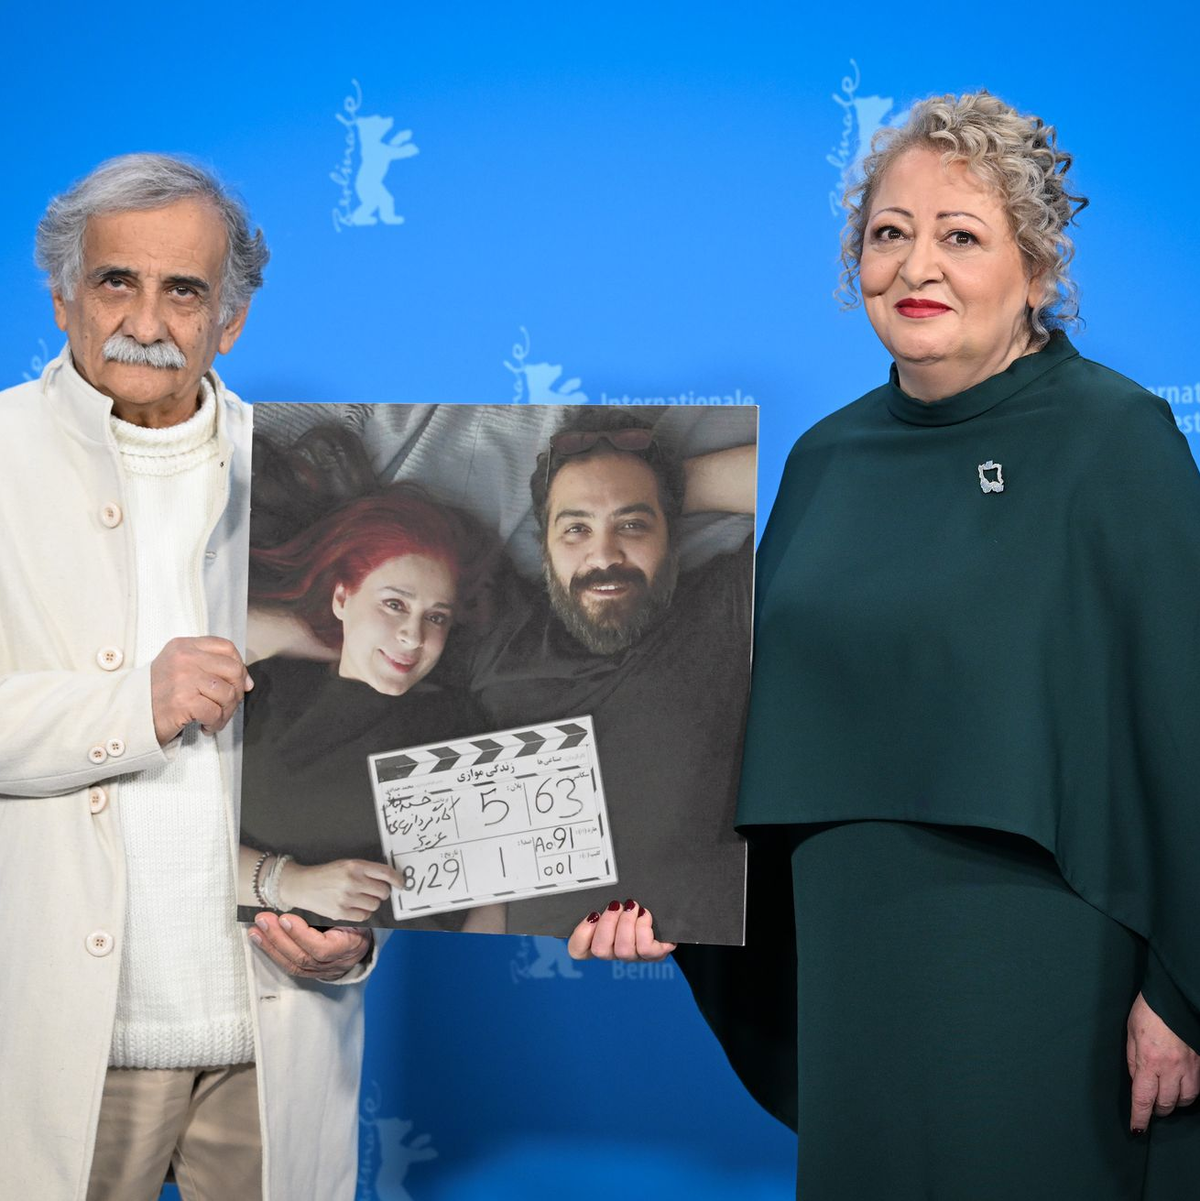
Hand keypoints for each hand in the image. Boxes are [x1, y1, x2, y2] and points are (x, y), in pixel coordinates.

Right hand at [150, 636, 252, 744]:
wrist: (128, 715)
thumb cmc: (158, 695)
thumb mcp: (180, 669)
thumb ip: (210, 668)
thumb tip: (247, 682)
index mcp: (184, 646)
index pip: (226, 647)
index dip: (240, 667)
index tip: (241, 685)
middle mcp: (184, 658)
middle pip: (233, 670)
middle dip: (236, 693)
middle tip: (226, 707)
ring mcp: (183, 678)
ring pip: (227, 693)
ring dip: (226, 712)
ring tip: (214, 719)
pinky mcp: (182, 701)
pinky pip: (215, 712)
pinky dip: (215, 723)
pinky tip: (205, 726)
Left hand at [247, 911, 371, 979]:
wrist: (361, 944)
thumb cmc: (358, 923)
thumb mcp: (357, 914)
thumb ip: (339, 911)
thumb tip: (315, 899)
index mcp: (347, 947)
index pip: (322, 948)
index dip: (301, 935)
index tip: (286, 918)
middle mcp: (332, 963)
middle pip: (302, 957)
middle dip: (279, 938)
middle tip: (263, 919)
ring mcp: (319, 970)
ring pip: (292, 963)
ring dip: (271, 945)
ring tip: (256, 929)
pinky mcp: (308, 972)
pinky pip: (287, 965)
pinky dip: (271, 952)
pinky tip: (259, 939)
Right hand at [278, 858, 402, 921]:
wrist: (302, 885)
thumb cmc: (328, 874)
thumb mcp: (347, 864)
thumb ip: (367, 870)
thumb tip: (390, 881)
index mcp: (355, 866)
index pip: (386, 873)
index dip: (398, 880)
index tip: (401, 884)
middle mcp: (352, 881)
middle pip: (383, 892)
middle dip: (382, 892)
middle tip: (374, 891)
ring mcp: (346, 898)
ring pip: (375, 905)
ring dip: (371, 903)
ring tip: (360, 898)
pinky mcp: (340, 912)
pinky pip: (364, 916)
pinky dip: (363, 912)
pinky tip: (354, 906)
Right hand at [567, 898, 675, 961]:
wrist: (663, 910)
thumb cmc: (631, 901)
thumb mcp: (613, 900)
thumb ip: (600, 899)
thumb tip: (590, 889)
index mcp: (597, 939)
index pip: (577, 950)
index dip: (582, 934)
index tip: (593, 914)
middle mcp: (613, 952)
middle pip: (600, 950)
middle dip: (608, 923)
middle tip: (617, 905)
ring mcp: (633, 955)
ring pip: (623, 950)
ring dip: (627, 923)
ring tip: (633, 907)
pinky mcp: (652, 954)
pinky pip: (646, 949)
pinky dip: (644, 928)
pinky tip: (645, 915)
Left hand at [1127, 991, 1199, 1131]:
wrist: (1174, 998)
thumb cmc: (1146, 1012)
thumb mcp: (1131, 1035)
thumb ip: (1134, 1062)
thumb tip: (1137, 1084)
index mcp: (1149, 1061)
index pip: (1143, 1099)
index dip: (1140, 1118)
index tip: (1137, 1129)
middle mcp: (1171, 1068)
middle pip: (1166, 1103)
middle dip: (1156, 1109)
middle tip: (1149, 1107)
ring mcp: (1189, 1066)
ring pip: (1186, 1100)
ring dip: (1174, 1104)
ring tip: (1165, 1099)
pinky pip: (1197, 1088)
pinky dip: (1188, 1093)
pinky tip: (1180, 1089)